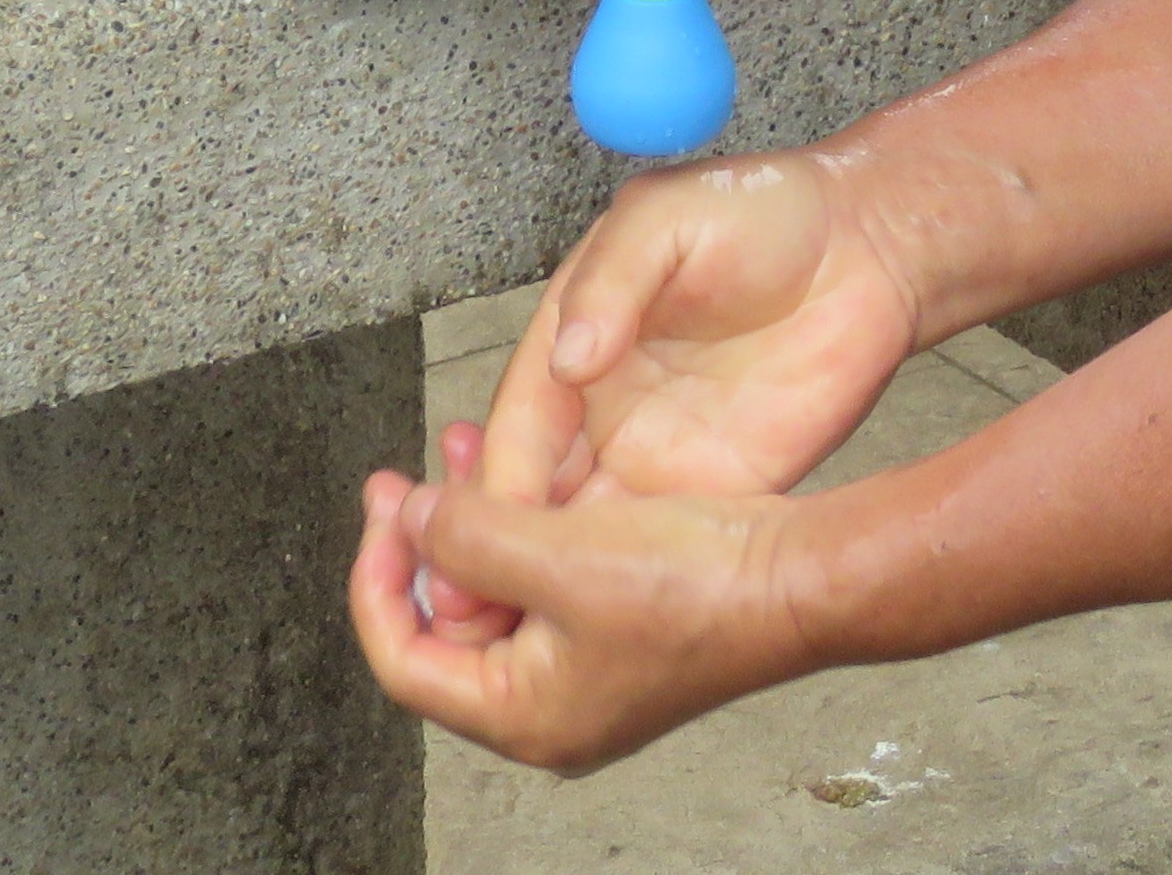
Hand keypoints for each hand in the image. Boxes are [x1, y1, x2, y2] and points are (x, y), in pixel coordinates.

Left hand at [351, 462, 818, 770]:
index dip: (376, 582)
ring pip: (493, 594)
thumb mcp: (557, 555)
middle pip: (445, 627)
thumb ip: (467, 537)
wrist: (794, 580)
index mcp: (523, 715)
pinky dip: (517, 526)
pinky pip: (539, 580)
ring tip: (454, 455)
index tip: (383, 512)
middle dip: (420, 546)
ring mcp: (583, 670)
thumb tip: (409, 521)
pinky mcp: (614, 628)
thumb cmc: (694, 587)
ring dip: (468, 525)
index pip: (405, 660)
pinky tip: (517, 473)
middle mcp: (547, 705)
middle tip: (398, 484)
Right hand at [401, 148, 926, 652]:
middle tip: (467, 604)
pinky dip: (634, 584)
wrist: (869, 244)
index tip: (464, 526)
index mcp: (579, 337)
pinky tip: (609, 620)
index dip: (495, 477)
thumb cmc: (763, 210)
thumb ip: (613, 280)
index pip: (521, 422)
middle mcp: (608, 405)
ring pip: (591, 531)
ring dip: (553, 578)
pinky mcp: (725, 485)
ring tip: (517, 628)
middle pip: (540, 491)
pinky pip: (666, 545)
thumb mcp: (668, 217)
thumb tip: (569, 355)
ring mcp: (665, 451)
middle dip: (499, 547)